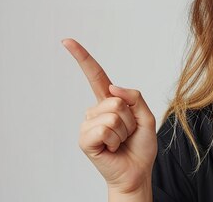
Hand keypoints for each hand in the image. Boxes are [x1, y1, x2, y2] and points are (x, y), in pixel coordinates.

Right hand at [63, 38, 156, 194]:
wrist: (136, 172)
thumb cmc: (140, 146)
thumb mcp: (146, 117)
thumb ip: (134, 97)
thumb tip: (113, 88)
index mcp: (110, 102)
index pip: (95, 75)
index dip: (82, 57)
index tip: (67, 41)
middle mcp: (96, 111)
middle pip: (116, 100)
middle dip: (130, 118)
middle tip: (128, 133)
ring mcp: (89, 125)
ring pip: (112, 115)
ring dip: (124, 131)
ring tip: (121, 141)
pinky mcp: (85, 140)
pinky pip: (104, 129)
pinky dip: (115, 140)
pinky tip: (112, 148)